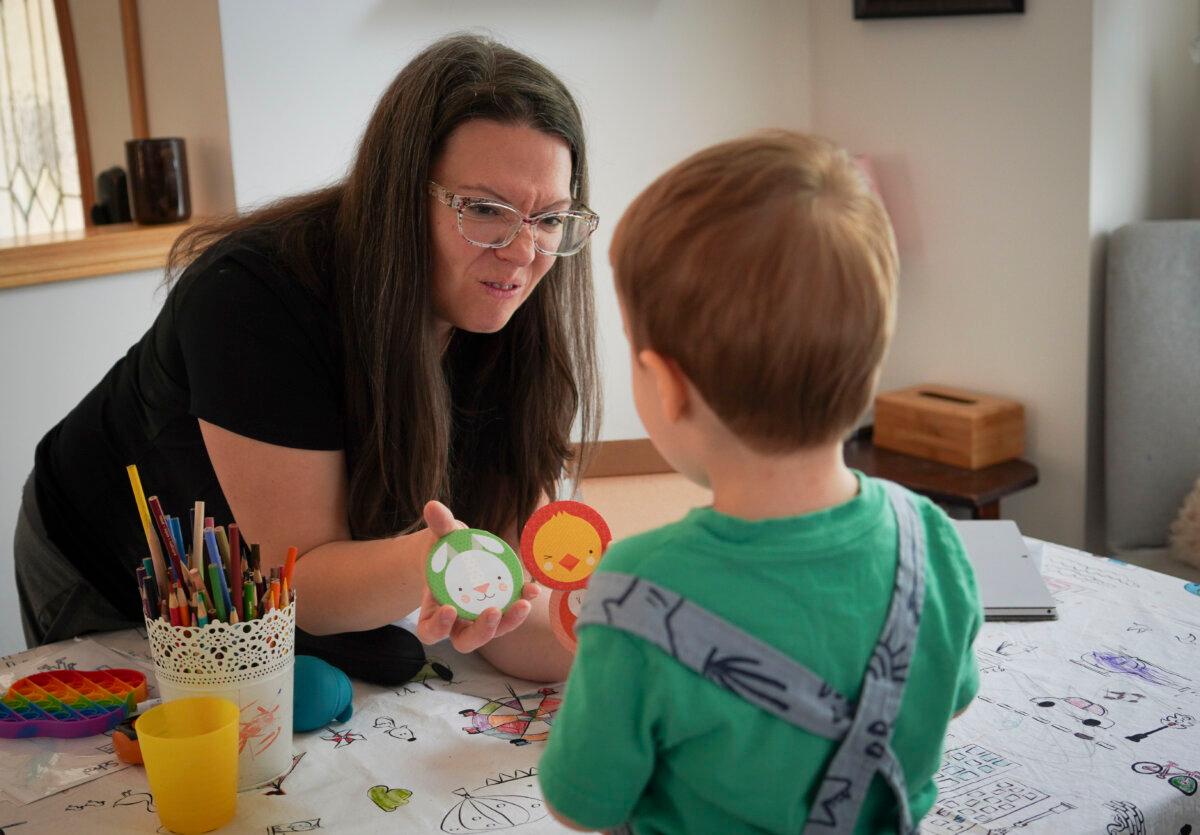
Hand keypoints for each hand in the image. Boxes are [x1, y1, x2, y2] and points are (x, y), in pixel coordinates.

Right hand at [414, 500, 540, 652]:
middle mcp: (457, 623)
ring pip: (494, 631)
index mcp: (433, 611)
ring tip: (523, 602)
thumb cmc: (445, 548)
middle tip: (492, 611)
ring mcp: (479, 619)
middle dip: (481, 631)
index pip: (430, 632)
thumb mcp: (441, 536)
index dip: (438, 627)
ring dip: (509, 620)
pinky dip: (522, 600)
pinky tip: (533, 588)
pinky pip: (511, 612)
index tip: (449, 609)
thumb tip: (432, 506)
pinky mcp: (500, 610)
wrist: (460, 552)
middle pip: (466, 642)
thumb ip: (439, 526)